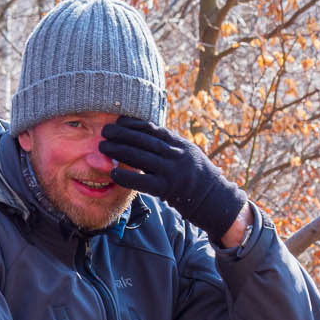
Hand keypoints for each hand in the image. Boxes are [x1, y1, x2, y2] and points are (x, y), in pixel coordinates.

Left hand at [101, 116, 247, 243]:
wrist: (215, 200)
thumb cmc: (198, 179)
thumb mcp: (188, 156)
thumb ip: (171, 147)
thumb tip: (150, 138)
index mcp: (180, 145)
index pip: (154, 129)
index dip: (135, 124)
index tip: (119, 119)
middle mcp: (177, 154)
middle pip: (145, 140)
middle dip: (123, 134)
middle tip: (105, 130)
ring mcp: (173, 171)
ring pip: (142, 157)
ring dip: (120, 150)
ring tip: (103, 146)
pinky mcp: (169, 189)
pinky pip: (144, 181)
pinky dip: (127, 177)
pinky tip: (113, 174)